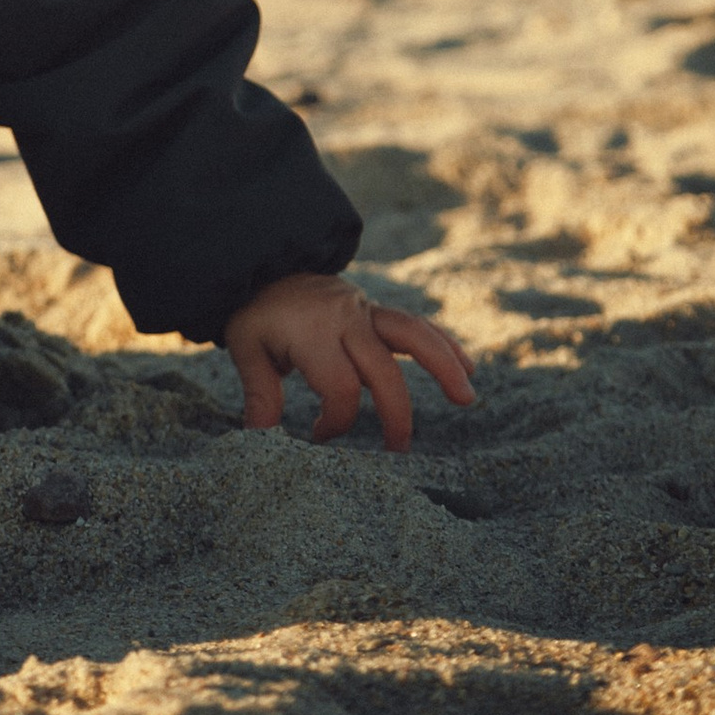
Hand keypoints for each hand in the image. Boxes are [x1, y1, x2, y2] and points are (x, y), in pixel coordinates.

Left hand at [224, 272, 475, 451]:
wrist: (266, 263)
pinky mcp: (377, 311)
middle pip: (383, 371)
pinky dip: (445, 344)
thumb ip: (259, 392)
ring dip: (444, 366)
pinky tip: (467, 366)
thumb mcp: (246, 346)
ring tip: (466, 397)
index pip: (339, 387)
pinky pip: (418, 325)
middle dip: (396, 415)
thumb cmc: (258, 312)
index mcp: (313, 332)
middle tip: (399, 450)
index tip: (319, 435)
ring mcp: (366, 311)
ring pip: (414, 335)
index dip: (336, 420)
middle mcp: (345, 319)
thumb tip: (258, 437)